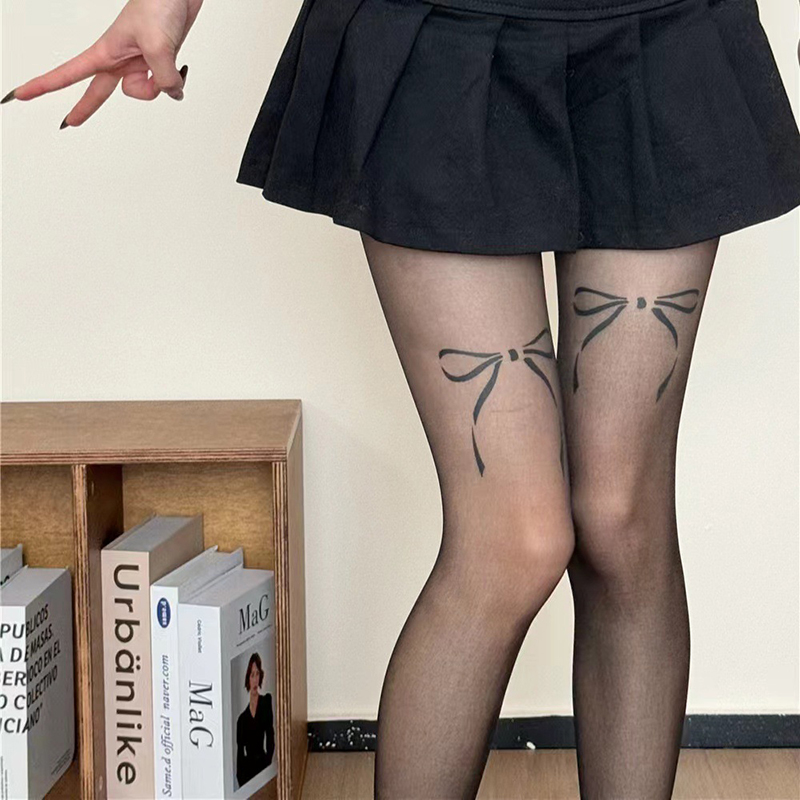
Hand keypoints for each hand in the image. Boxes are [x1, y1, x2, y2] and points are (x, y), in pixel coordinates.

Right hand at [0, 0, 202, 127]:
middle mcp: (120, 58)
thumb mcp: (157, 46)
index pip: (69, 73)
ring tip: (166, 58)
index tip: (22, 95)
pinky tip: (178, 66)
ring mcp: (139, 60)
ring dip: (159, 83)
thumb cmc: (158, 4)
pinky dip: (174, 81)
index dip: (45, 85)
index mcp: (106, 51)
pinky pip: (165, 85)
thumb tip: (171, 93)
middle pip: (99, 91)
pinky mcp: (158, 61)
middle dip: (85, 107)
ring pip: (144, 92)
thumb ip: (162, 79)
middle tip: (70, 123)